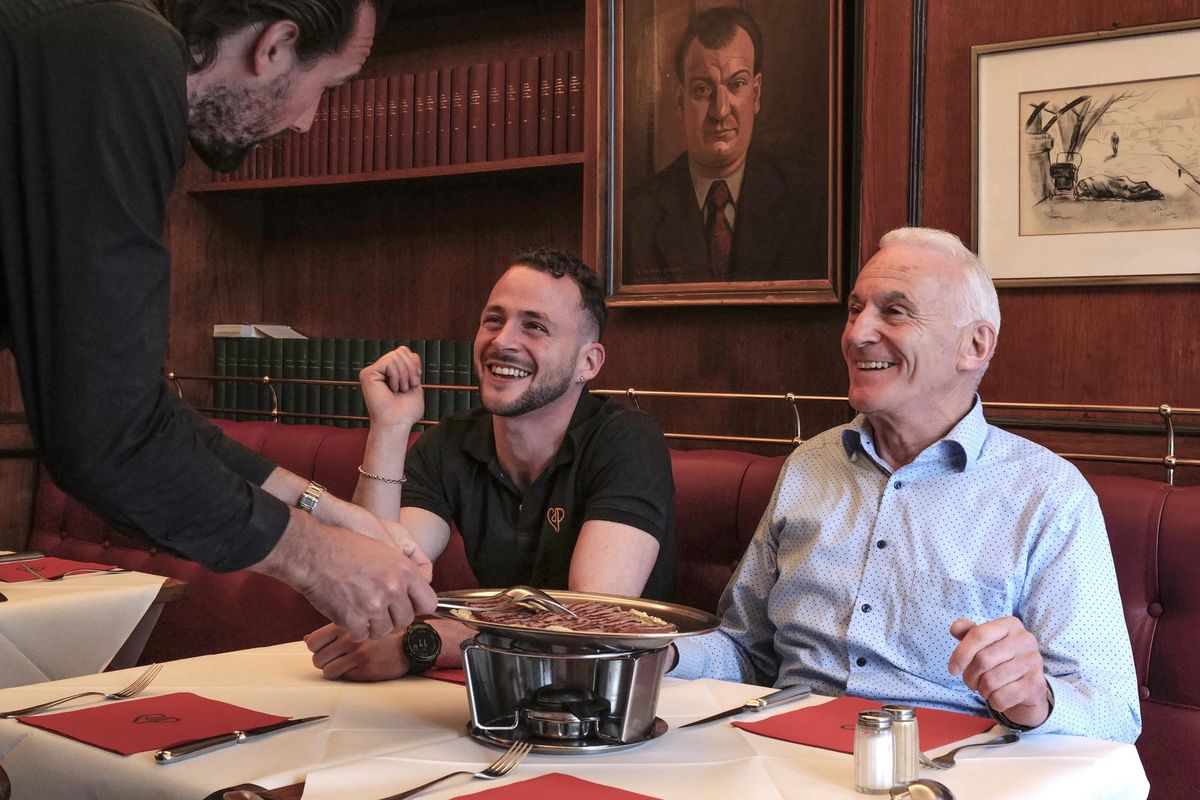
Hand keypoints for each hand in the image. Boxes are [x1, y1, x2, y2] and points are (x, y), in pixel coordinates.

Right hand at [252, 510, 437, 641]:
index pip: (428, 603)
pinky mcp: (352, 619)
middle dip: (392, 618)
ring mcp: (373, 606)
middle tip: (377, 609)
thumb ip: (402, 573)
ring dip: (373, 625)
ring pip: (384, 631)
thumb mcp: (384, 551)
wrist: (313, 552)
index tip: (406, 606)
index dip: (416, 607)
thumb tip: (413, 594)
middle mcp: (393, 589)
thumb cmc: (345, 547)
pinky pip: (362, 636)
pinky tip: (347, 614)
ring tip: (360, 609)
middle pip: (405, 621)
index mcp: (405, 571)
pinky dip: (354, 629)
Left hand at [305, 622, 410, 680]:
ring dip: (333, 670)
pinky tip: (357, 668)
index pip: (313, 641)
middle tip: (335, 659)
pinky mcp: (365, 669)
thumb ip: (334, 629)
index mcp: (347, 624)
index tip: (325, 648)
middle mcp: (349, 638)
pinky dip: (347, 675)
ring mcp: (357, 654)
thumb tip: (308, 639)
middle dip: (324, 661)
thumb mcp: (360, 622)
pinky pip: (343, 677)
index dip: (316, 648)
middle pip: (317, 657)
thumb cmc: (385, 631)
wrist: (412, 641)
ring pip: (327, 670)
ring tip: (344, 665)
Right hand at [360, 346, 423, 429]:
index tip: (414, 382)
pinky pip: (389, 361)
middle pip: (401, 350)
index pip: (404, 352)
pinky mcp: (367, 374)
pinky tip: (392, 388)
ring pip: (396, 355)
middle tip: (407, 387)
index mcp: (389, 372)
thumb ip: (412, 367)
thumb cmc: (406, 411)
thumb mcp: (414, 384)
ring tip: (400, 390)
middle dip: (411, 369)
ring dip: (404, 375)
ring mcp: (372, 371)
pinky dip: (396, 375)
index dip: (414, 364)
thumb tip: (411, 353)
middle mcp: (379, 370)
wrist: (397, 423)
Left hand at [948, 617, 1050, 727]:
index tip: (952, 669)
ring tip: (985, 688)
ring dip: (981, 690)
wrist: (1028, 688)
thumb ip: (968, 632)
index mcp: (1010, 625)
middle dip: (969, 676)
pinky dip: (993, 701)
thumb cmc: (1001, 661)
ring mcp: (1033, 662)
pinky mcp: (1036, 684)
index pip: (979, 634)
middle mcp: (1025, 639)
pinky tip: (998, 697)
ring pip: (990, 681)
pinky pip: (1001, 697)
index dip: (961, 653)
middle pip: (982, 659)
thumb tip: (955, 628)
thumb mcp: (985, 643)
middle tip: (971, 682)